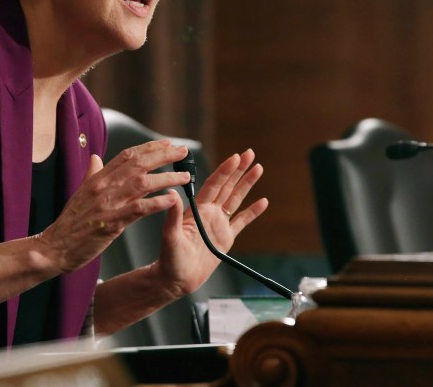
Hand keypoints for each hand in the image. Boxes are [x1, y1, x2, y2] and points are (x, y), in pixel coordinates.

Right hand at [38, 140, 190, 272]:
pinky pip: (137, 209)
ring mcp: (107, 204)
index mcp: (97, 179)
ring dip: (166, 178)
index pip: (127, 156)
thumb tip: (96, 158)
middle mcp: (103, 187)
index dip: (149, 148)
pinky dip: (156, 203)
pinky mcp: (110, 224)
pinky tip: (171, 199)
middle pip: (138, 164)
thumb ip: (92, 175)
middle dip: (163, 156)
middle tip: (183, 152)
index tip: (166, 143)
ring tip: (185, 176)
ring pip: (142, 183)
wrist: (54, 247)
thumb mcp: (80, 194)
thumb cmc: (69, 224)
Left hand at [153, 149, 267, 296]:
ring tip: (258, 168)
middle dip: (238, 169)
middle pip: (227, 186)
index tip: (235, 157)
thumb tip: (172, 193)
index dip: (225, 171)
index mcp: (197, 210)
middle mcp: (209, 213)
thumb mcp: (170, 236)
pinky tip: (263, 201)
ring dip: (247, 184)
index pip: (214, 185)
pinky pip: (242, 222)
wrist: (176, 279)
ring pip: (236, 199)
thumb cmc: (169, 259)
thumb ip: (174, 216)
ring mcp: (219, 225)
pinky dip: (253, 212)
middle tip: (250, 153)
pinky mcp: (226, 239)